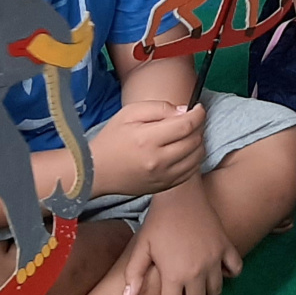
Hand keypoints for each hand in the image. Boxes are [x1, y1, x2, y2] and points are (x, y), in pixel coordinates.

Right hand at [91, 100, 205, 196]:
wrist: (96, 171)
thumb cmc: (112, 139)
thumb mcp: (129, 113)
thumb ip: (159, 108)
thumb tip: (184, 111)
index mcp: (148, 139)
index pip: (186, 125)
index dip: (198, 114)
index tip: (198, 108)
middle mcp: (158, 161)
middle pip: (194, 141)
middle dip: (198, 126)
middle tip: (192, 119)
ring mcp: (163, 177)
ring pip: (196, 157)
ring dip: (198, 142)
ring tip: (188, 134)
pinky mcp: (164, 186)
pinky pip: (191, 172)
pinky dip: (194, 158)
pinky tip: (185, 150)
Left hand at [122, 185, 240, 294]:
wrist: (180, 194)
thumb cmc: (158, 221)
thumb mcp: (142, 247)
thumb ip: (134, 275)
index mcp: (174, 275)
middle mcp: (197, 272)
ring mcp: (214, 260)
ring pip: (217, 292)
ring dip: (208, 294)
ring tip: (199, 287)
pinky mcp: (226, 247)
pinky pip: (236, 269)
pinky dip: (230, 274)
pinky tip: (219, 271)